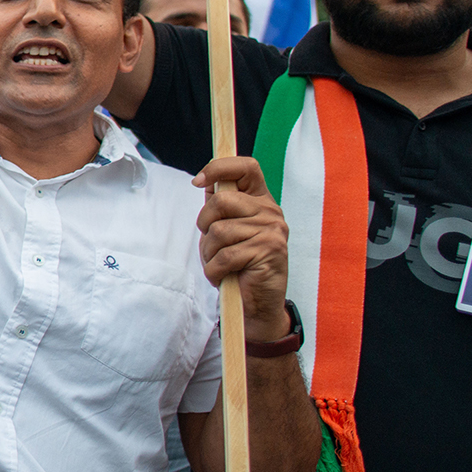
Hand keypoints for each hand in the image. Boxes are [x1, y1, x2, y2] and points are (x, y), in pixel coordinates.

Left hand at [193, 155, 290, 342]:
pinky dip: (214, 270)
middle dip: (204, 224)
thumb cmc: (237, 265)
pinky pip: (225, 256)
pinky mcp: (268, 252)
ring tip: (220, 264)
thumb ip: (220, 208)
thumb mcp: (227, 231)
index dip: (219, 168)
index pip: (246, 167)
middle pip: (221, 201)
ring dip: (209, 253)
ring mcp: (272, 232)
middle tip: (211, 244)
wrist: (256, 304)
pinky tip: (222, 276)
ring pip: (219, 231)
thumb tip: (206, 182)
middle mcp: (271, 212)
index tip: (198, 181)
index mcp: (261, 201)